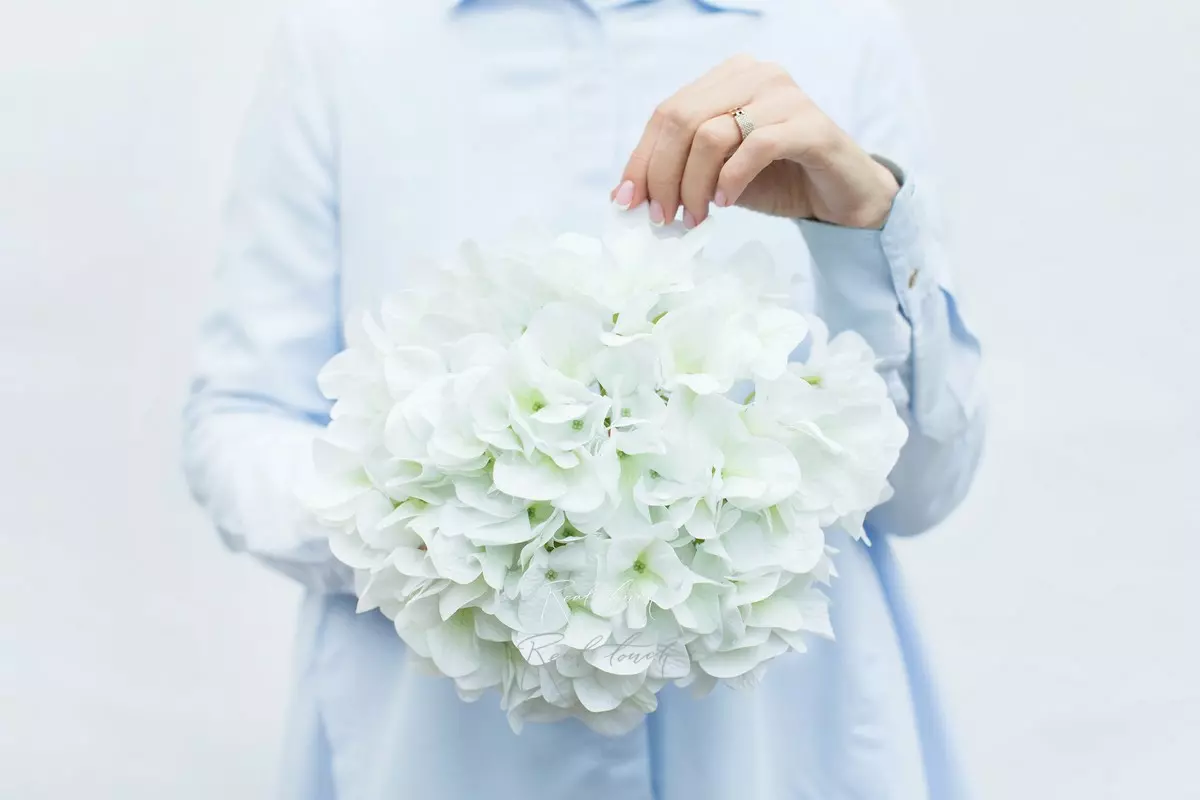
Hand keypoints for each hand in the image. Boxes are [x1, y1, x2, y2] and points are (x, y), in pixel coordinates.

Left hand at [611, 55, 899, 229]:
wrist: (839, 197)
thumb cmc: (776, 180)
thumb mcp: (717, 173)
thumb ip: (680, 170)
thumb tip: (628, 195)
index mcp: (727, 78)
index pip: (667, 112)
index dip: (642, 159)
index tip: (626, 201)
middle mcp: (755, 74)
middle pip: (682, 119)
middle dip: (663, 175)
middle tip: (662, 217)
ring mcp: (785, 95)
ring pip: (712, 133)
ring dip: (693, 184)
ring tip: (695, 217)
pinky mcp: (810, 124)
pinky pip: (755, 146)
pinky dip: (731, 179)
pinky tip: (726, 203)